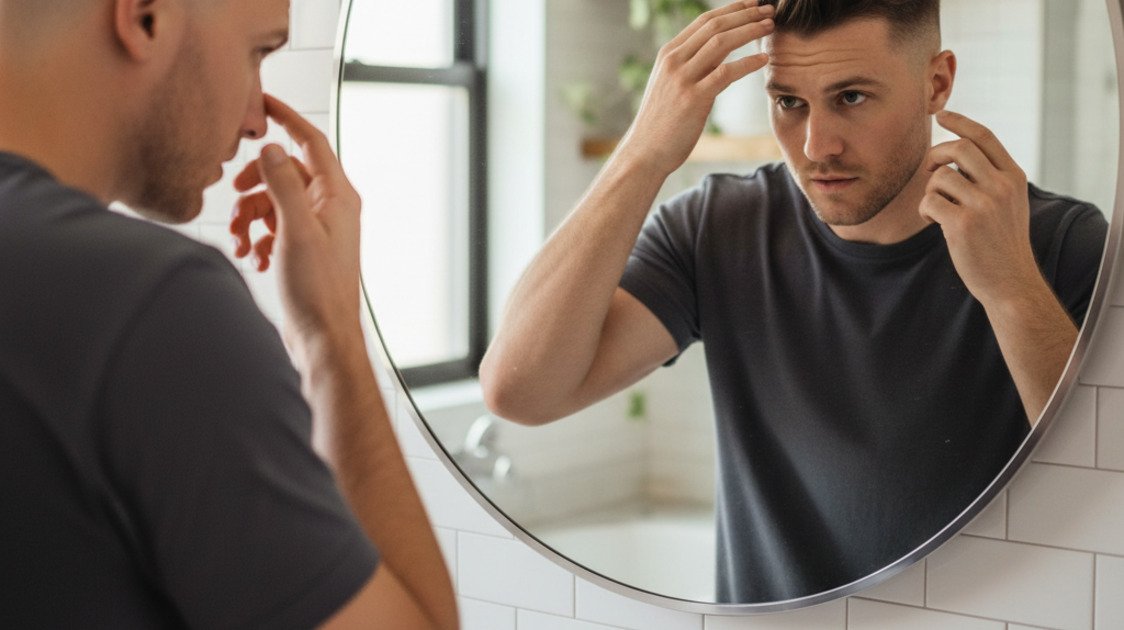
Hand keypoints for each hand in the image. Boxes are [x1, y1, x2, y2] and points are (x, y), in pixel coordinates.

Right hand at [229, 94, 362, 348]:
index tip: (261, 103)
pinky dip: (256, 237)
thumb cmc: (317, 291)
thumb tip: (274, 148)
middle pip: (285, 172)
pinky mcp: (302, 251)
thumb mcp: (294, 230)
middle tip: (233, 197)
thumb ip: (283, 186)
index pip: (312, 142)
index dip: (286, 119)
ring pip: (274, 202)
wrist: (322, 338)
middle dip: (254, 183)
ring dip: (249, 216)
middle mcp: (331, 209)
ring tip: (239, 241)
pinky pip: (272, 228)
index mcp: (338, 197)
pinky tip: (250, 258)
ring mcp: (317, 230)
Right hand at [616, 0, 772, 174]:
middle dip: (746, 15)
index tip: (754, 5)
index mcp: (668, 54)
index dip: (732, 9)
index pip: (704, 21)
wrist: (644, 152)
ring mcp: (682, 79)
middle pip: (715, 26)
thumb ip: (692, 65)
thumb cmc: (662, 122)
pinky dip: (747, 63)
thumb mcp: (671, 85)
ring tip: (770, 27)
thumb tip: (718, 52)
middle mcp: (674, 61)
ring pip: (721, 43)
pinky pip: (726, 73)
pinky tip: (763, 59)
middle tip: (770, 11)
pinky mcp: (693, 99)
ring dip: (750, 31)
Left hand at [921, 110, 1039, 305]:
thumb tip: (956, 151)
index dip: (961, 122)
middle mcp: (1001, 186)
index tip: (942, 114)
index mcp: (1013, 177)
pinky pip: (929, 201)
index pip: (985, 137)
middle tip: (929, 170)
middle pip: (958, 148)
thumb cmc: (1001, 242)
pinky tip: (935, 222)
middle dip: (935, 155)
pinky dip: (925, 210)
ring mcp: (983, 205)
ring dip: (929, 190)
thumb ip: (990, 177)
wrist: (1010, 281)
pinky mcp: (962, 224)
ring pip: (940, 176)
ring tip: (937, 208)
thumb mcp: (1008, 203)